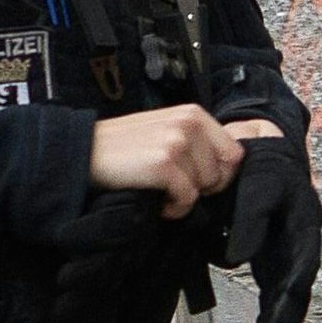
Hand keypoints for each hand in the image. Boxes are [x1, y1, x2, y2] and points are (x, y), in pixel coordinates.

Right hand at [87, 105, 250, 219]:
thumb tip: (228, 168)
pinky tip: (156, 200)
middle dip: (201, 187)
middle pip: (222, 173)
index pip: (235, 153)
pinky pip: (187, 199)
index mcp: (193, 113)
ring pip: (204, 187)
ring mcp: (177, 142)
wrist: (86, 153)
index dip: (220, 174)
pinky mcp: (163, 164)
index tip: (197, 180)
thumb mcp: (166, 130)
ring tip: (160, 190)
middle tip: (174, 186)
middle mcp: (189, 123)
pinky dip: (173, 208)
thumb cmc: (126, 147)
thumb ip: (197, 141)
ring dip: (184, 197)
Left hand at [221, 135, 321, 322]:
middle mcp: (302, 247)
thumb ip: (250, 222)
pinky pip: (273, 293)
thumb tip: (236, 259)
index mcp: (305, 227)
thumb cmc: (266, 169)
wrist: (265, 155)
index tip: (282, 317)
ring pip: (285, 297)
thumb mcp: (259, 188)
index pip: (303, 265)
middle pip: (296, 291)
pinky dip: (267, 316)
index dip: (293, 292)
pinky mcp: (274, 261)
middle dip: (282, 321)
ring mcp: (289, 256)